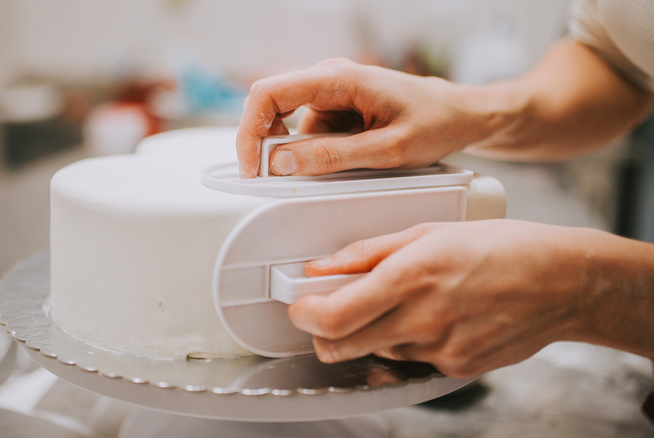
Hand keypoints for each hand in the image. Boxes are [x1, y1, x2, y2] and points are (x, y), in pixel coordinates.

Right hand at [236, 58, 491, 177]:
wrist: (464, 114)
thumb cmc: (437, 121)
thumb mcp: (388, 150)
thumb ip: (333, 157)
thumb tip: (282, 163)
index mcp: (339, 78)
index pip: (268, 93)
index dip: (250, 131)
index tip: (252, 166)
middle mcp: (329, 79)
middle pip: (272, 107)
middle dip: (271, 147)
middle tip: (285, 179)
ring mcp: (333, 94)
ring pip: (292, 127)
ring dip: (303, 154)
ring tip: (349, 167)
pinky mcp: (339, 109)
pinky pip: (312, 133)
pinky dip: (319, 153)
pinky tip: (353, 160)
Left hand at [288, 219, 595, 377]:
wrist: (563, 282)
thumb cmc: (502, 247)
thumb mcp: (429, 231)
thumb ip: (368, 252)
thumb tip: (324, 266)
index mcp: (411, 277)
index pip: (335, 316)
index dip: (305, 315)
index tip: (299, 305)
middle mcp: (423, 319)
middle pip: (342, 346)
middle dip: (323, 332)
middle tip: (327, 311)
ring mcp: (440, 349)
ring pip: (376, 351)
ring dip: (371, 332)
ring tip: (403, 302)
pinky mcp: (456, 367)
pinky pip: (411, 359)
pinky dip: (408, 340)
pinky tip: (434, 316)